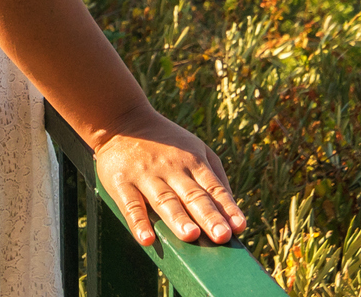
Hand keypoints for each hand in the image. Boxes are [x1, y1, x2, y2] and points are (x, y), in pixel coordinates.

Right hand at [91, 106, 246, 247]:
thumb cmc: (166, 142)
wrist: (123, 121)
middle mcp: (172, 169)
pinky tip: (146, 240)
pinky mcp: (121, 183)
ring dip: (178, 218)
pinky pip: (131, 205)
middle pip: (193, 196)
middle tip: (222, 236)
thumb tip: (232, 209)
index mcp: (193, 161)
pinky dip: (138, 222)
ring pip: (165, 200)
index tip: (239, 227)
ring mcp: (146, 175)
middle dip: (208, 216)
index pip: (214, 188)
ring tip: (191, 235)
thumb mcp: (196, 149)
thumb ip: (215, 176)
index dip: (227, 207)